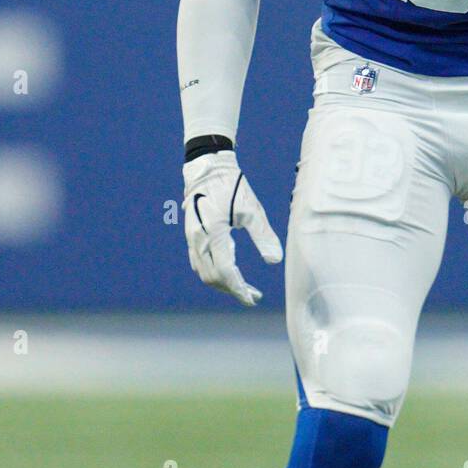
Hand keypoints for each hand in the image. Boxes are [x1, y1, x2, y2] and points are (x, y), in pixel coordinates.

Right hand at [181, 151, 282, 305]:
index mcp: (213, 234)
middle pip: (213, 278)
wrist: (207, 167)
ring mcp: (192, 238)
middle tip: (253, 294)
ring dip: (222, 283)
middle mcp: (198, 240)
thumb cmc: (232, 186)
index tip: (252, 299)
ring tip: (242, 287)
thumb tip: (275, 260)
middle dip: (233, 289)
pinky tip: (228, 272)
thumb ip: (263, 235)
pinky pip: (199, 263)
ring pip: (204, 273)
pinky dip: (213, 273)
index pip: (225, 272)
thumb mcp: (252, 209)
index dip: (239, 289)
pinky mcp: (192, 235)